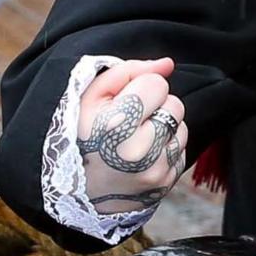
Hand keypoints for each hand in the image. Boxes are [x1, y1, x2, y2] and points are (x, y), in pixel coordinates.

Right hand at [75, 56, 188, 214]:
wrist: (74, 191)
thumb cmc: (81, 136)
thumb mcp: (89, 97)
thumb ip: (128, 71)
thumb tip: (168, 64)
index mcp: (115, 125)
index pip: (157, 84)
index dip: (140, 89)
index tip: (123, 103)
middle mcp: (138, 151)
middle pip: (174, 104)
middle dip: (154, 108)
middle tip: (127, 124)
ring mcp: (154, 171)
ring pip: (181, 127)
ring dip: (162, 129)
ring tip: (132, 141)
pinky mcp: (165, 184)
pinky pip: (181, 150)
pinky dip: (165, 149)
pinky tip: (141, 158)